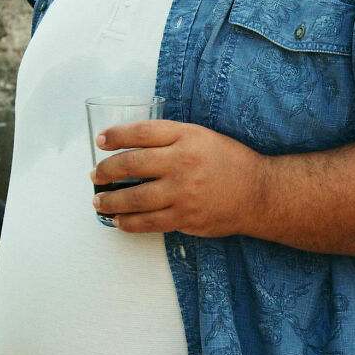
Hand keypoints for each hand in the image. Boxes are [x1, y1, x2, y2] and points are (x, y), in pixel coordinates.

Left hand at [90, 120, 265, 235]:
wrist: (258, 193)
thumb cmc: (229, 162)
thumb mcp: (203, 137)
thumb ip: (171, 138)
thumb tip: (132, 145)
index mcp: (186, 137)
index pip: (140, 132)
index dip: (115, 136)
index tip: (101, 142)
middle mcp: (182, 162)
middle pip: (131, 164)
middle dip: (106, 171)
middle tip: (96, 175)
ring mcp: (183, 192)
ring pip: (134, 198)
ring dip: (110, 201)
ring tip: (99, 201)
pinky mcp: (185, 217)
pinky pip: (148, 222)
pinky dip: (128, 223)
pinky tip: (119, 221)